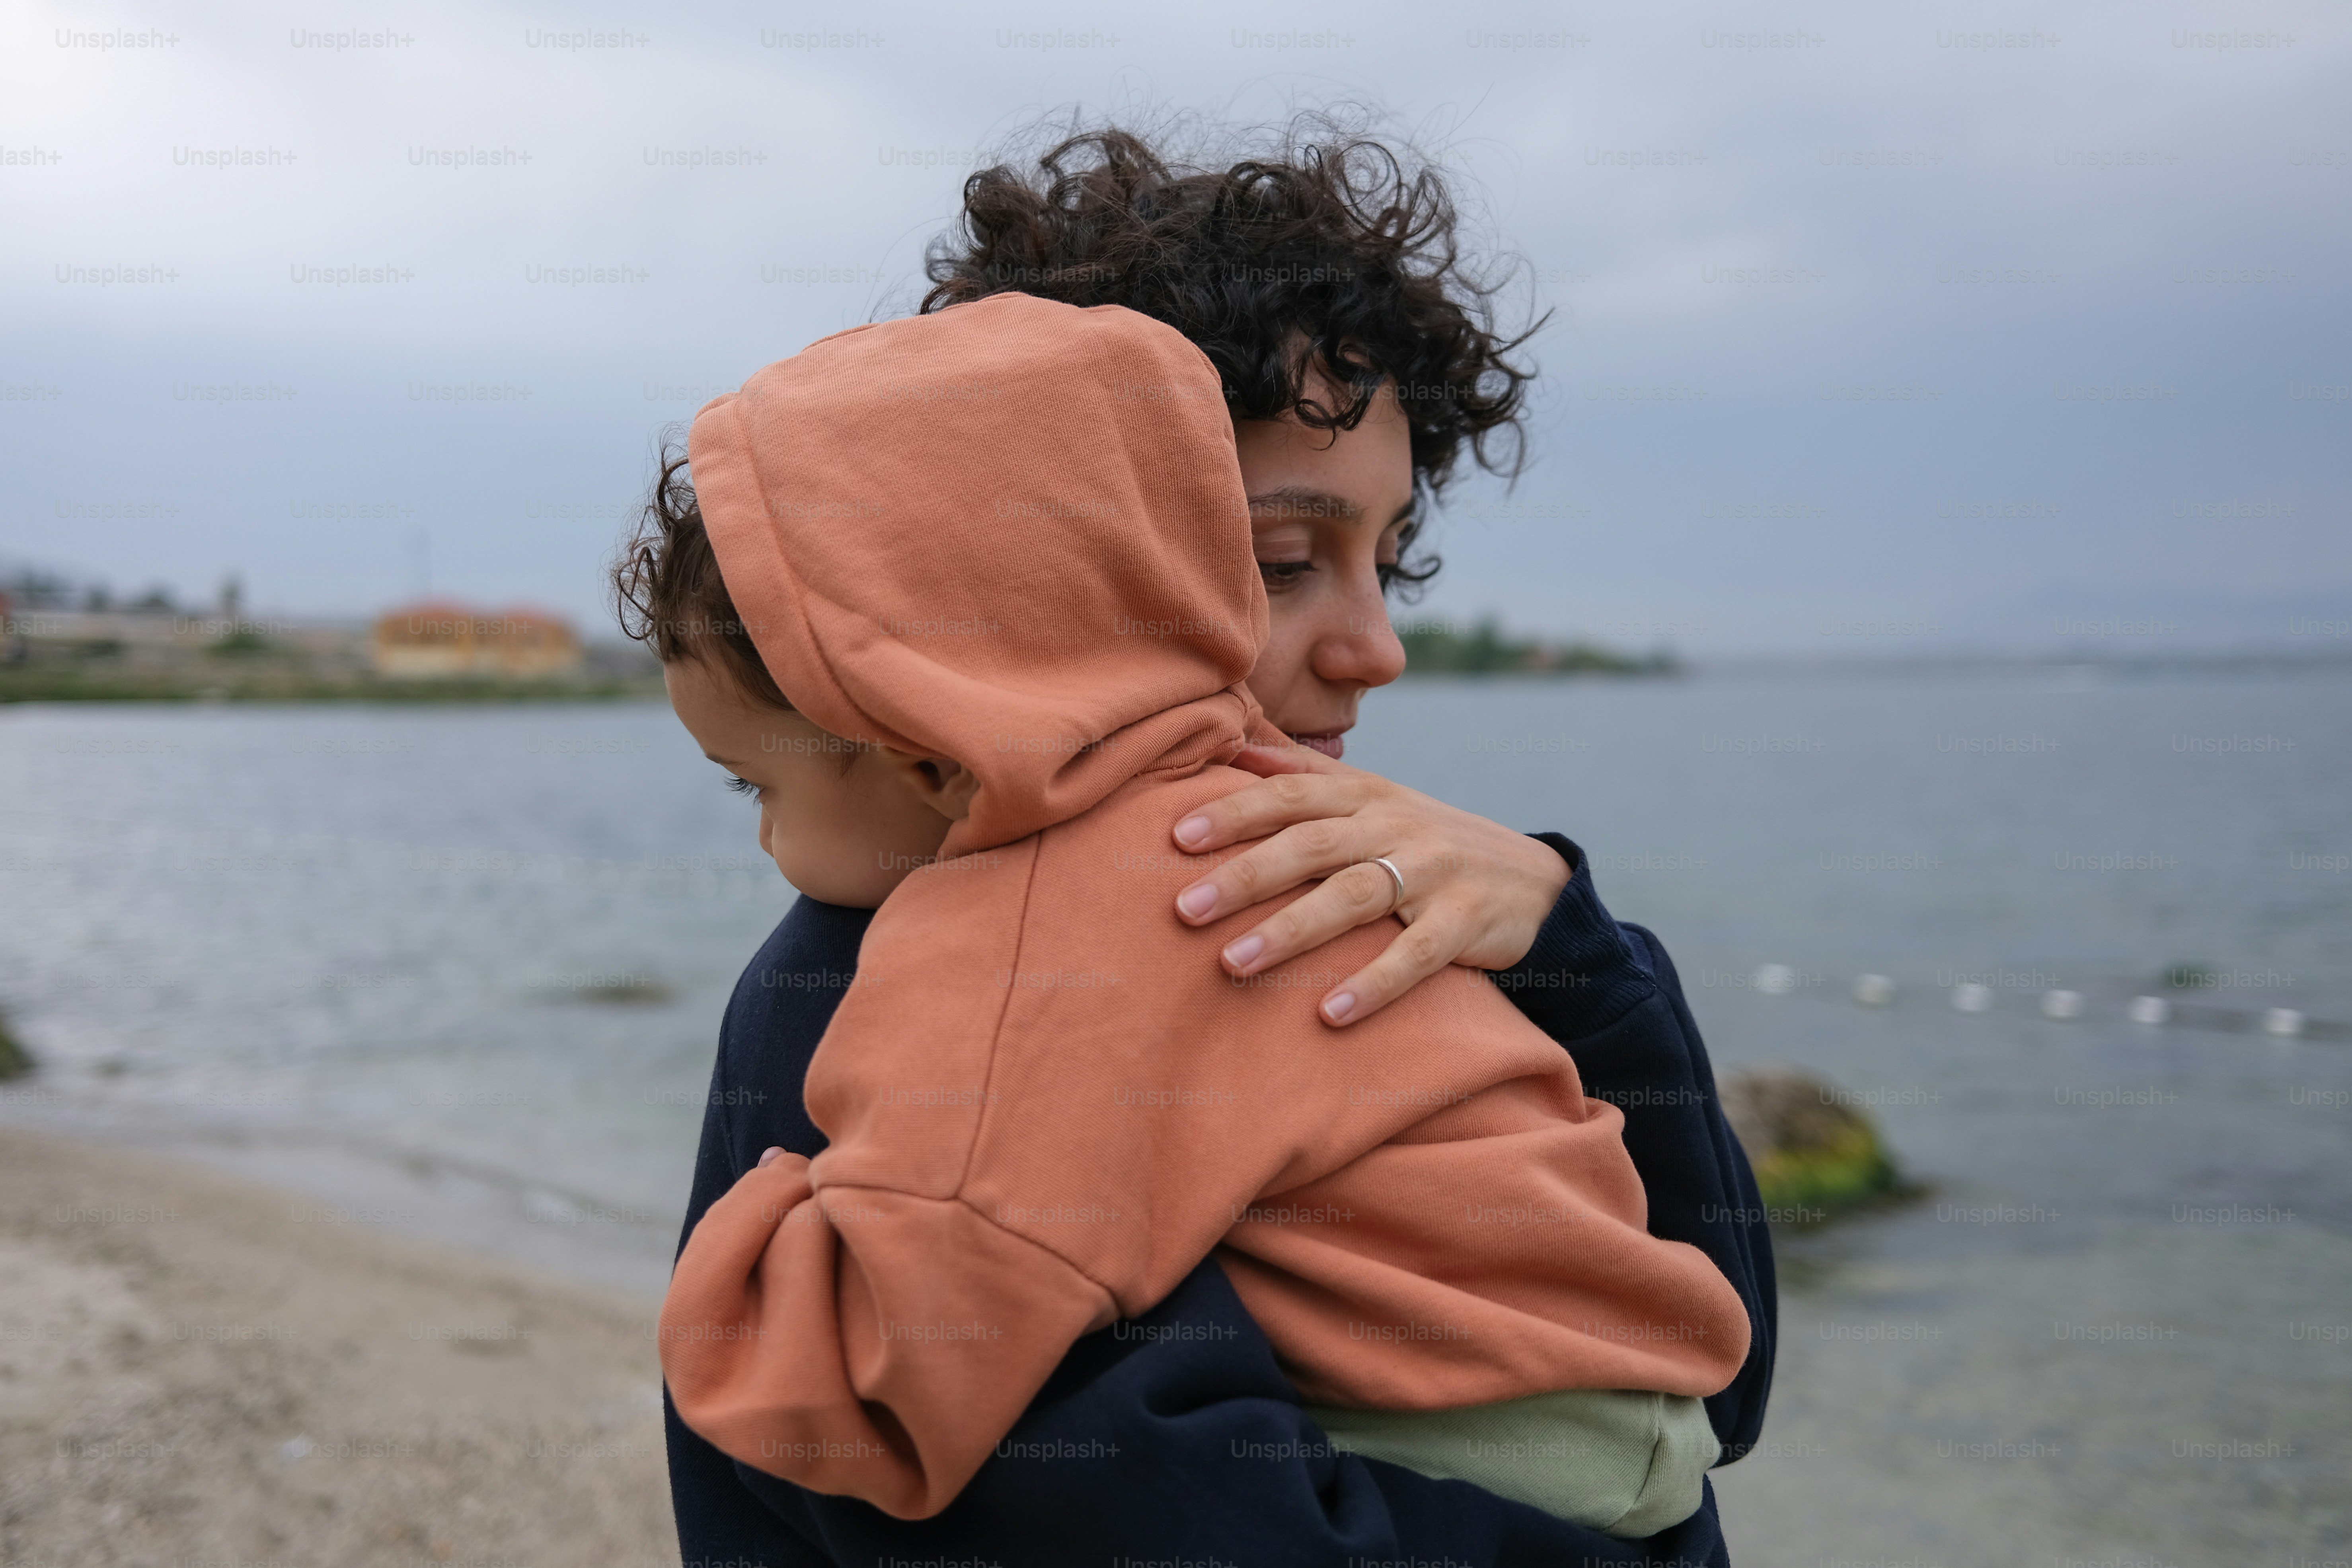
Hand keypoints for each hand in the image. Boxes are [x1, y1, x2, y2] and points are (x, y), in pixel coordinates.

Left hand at [1171, 744, 1572, 1025]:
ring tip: (1232, 963)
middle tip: (1184, 908)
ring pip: (1354, 897)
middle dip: (1244, 875)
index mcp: (1368, 794)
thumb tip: (1237, 749)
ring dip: (1290, 931)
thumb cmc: (1429, 841)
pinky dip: (1373, 984)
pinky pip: (1415, 955)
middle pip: (1312, 844)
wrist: (1533, 881)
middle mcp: (1396, 826)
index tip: (1175, 837)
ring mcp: (1434, 872)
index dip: (1235, 812)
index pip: (1292, 794)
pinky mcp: (1465, 923)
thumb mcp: (1376, 798)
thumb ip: (1309, 774)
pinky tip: (1329, 1013)